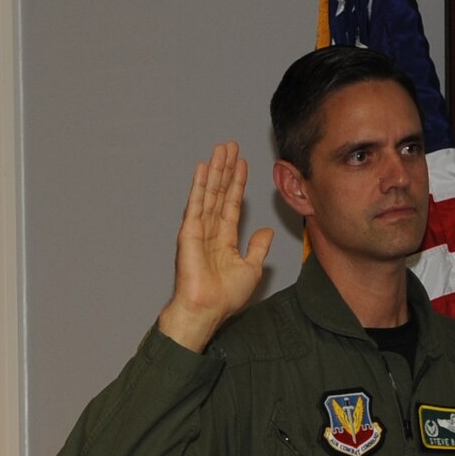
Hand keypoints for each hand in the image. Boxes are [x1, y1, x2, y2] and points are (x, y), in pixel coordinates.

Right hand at [156, 141, 273, 351]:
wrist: (207, 310)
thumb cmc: (225, 297)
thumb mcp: (251, 269)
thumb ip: (258, 248)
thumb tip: (265, 231)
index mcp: (225, 239)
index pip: (233, 203)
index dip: (238, 183)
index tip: (242, 163)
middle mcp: (211, 230)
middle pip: (220, 192)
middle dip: (226, 169)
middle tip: (230, 145)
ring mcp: (198, 229)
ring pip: (209, 193)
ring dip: (215, 170)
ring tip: (220, 149)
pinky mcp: (188, 232)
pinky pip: (196, 204)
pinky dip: (199, 185)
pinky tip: (203, 168)